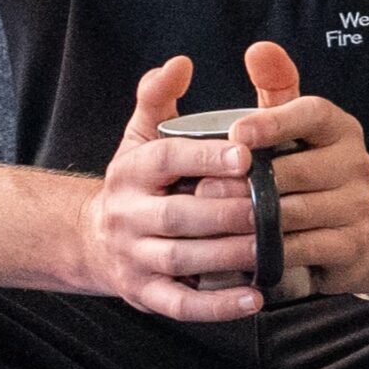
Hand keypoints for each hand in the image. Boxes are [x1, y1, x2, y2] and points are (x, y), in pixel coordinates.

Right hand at [77, 56, 267, 321]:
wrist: (92, 240)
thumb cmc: (139, 184)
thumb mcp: (140, 138)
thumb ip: (158, 100)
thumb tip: (179, 63)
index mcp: (132, 170)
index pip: (167, 159)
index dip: (206, 157)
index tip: (247, 154)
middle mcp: (127, 214)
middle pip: (180, 214)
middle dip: (229, 212)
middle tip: (276, 208)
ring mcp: (134, 257)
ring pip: (183, 259)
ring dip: (230, 255)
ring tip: (273, 248)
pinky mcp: (145, 294)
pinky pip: (182, 304)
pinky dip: (219, 305)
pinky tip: (256, 297)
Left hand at [199, 43, 368, 299]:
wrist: (349, 236)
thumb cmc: (303, 171)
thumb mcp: (291, 126)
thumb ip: (274, 87)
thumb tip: (260, 49)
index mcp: (339, 128)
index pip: (311, 113)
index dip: (273, 122)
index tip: (235, 133)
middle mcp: (356, 163)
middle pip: (298, 169)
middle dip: (249, 181)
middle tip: (202, 188)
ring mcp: (357, 205)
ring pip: (296, 210)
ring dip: (253, 217)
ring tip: (214, 219)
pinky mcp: (352, 244)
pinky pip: (304, 246)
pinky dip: (270, 249)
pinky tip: (242, 248)